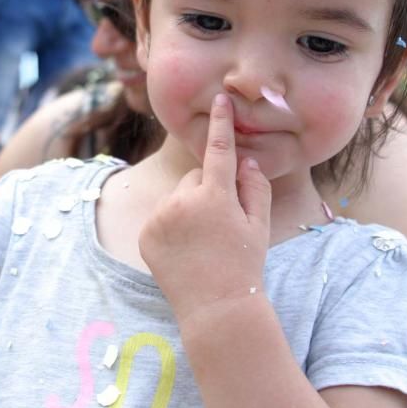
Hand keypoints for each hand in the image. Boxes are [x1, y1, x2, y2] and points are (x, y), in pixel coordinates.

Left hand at [139, 94, 271, 322]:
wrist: (216, 308)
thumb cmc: (245, 265)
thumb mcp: (260, 225)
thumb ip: (255, 187)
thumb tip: (245, 160)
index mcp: (216, 196)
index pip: (219, 149)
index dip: (221, 123)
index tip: (219, 99)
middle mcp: (183, 201)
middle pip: (197, 177)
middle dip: (208, 190)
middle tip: (222, 223)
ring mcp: (161, 217)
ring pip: (178, 196)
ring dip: (189, 207)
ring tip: (203, 240)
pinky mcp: (146, 233)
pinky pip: (162, 214)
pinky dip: (172, 224)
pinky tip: (186, 249)